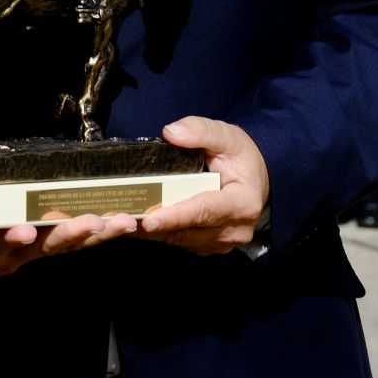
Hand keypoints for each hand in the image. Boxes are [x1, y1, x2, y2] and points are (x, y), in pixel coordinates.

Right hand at [0, 213, 139, 281]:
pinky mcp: (41, 243)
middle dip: (70, 233)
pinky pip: (72, 238)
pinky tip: (121, 222)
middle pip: (45, 245)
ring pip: (66, 242)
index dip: (10, 238)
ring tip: (121, 222)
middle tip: (94, 224)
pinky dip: (96, 231)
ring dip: (94, 232)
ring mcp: (31, 250)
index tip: (23, 232)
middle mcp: (14, 253)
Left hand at [132, 116, 268, 253]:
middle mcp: (234, 229)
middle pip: (188, 230)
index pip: (204, 210)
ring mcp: (222, 242)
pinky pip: (182, 242)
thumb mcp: (227, 136)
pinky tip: (138, 223)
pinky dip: (160, 233)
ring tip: (122, 219)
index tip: (150, 220)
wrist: (256, 179)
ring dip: (153, 232)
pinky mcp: (210, 246)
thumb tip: (171, 133)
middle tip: (121, 217)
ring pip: (181, 240)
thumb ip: (201, 131)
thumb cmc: (241, 157)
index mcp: (242, 203)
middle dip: (155, 225)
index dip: (176, 216)